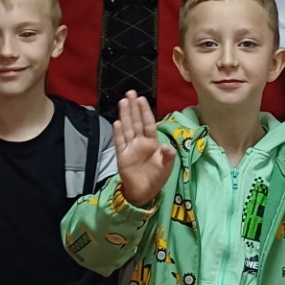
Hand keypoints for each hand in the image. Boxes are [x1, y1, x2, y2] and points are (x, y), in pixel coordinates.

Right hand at [111, 92, 174, 207]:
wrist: (144, 192)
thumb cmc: (157, 177)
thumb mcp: (166, 167)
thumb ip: (168, 156)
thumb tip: (167, 146)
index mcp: (152, 142)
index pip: (148, 123)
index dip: (145, 112)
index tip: (142, 99)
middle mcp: (140, 142)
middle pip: (136, 122)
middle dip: (133, 108)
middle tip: (130, 93)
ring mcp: (130, 148)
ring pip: (127, 128)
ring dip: (125, 116)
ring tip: (123, 102)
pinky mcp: (122, 156)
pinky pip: (120, 143)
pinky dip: (118, 133)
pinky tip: (117, 123)